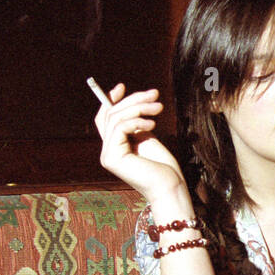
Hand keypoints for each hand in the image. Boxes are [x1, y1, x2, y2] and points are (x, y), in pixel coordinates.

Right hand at [94, 83, 187, 203]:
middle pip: (110, 114)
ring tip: (158, 108)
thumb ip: (136, 124)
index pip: (104, 119)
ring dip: (139, 108)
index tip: (122, 86)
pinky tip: (152, 124)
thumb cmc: (164, 167)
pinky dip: (136, 121)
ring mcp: (107, 156)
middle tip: (155, 94)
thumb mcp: (148, 139)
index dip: (110, 100)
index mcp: (115, 147)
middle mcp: (107, 151)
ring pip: (115, 118)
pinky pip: (119, 127)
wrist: (170, 188)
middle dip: (133, 100)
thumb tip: (133, 103)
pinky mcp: (111, 158)